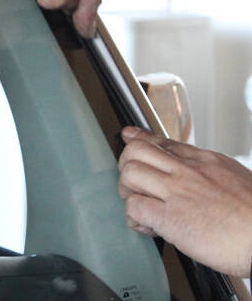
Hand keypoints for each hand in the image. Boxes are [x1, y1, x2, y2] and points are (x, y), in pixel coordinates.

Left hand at [118, 126, 251, 276]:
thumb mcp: (237, 179)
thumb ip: (213, 175)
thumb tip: (203, 180)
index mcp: (206, 161)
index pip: (163, 142)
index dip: (140, 139)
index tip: (130, 137)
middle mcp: (188, 172)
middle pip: (137, 150)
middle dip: (127, 165)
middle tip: (135, 184)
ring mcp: (177, 192)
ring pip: (130, 173)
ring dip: (127, 191)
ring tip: (140, 204)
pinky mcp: (170, 218)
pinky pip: (134, 208)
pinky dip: (134, 218)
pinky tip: (147, 226)